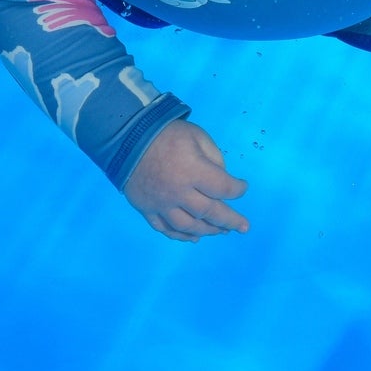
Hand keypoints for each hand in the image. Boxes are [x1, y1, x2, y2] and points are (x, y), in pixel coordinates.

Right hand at [122, 119, 250, 241]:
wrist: (126, 137)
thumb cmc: (166, 133)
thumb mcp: (197, 135)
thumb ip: (214, 158)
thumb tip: (222, 180)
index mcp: (193, 171)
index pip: (224, 188)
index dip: (238, 189)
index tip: (242, 187)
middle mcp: (179, 192)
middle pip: (210, 213)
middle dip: (231, 220)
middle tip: (244, 227)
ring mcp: (161, 204)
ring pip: (189, 226)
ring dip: (208, 231)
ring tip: (221, 232)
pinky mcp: (146, 209)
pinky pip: (165, 229)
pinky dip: (181, 236)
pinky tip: (194, 237)